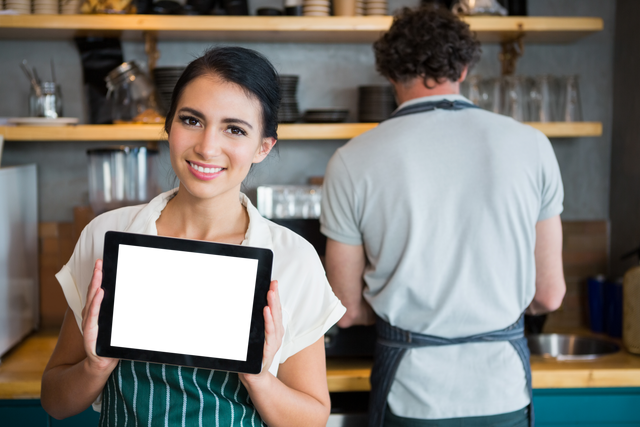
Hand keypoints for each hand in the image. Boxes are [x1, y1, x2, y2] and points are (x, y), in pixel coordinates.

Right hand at [81, 259, 117, 373]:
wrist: (101, 365)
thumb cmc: (111, 346)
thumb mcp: (118, 327)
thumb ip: (121, 314)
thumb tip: (143, 301)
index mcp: (97, 314)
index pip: (97, 292)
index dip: (97, 278)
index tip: (101, 264)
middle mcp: (91, 316)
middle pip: (93, 293)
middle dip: (96, 277)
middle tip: (99, 262)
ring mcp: (90, 324)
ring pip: (92, 301)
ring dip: (95, 286)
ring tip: (98, 273)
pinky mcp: (91, 333)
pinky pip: (93, 316)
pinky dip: (96, 304)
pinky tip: (99, 293)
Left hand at [239, 280, 282, 386]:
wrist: (253, 376)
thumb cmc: (253, 355)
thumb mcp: (255, 336)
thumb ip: (256, 323)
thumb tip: (252, 308)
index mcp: (274, 330)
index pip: (275, 309)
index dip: (275, 296)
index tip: (273, 282)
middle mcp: (276, 334)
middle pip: (276, 312)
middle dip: (275, 297)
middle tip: (273, 284)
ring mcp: (274, 342)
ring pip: (274, 320)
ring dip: (273, 305)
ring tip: (270, 293)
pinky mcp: (268, 350)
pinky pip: (269, 333)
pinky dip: (268, 321)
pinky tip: (266, 311)